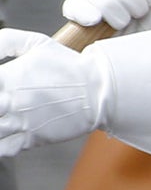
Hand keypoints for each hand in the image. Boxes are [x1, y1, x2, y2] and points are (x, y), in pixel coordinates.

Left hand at [0, 31, 106, 156]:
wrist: (100, 89)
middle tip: (1, 104)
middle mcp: (11, 102)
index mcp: (8, 78)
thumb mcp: (38, 43)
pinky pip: (3, 149)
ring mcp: (21, 122)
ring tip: (3, 118)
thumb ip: (6, 40)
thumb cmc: (70, 67)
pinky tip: (5, 135)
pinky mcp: (33, 138)